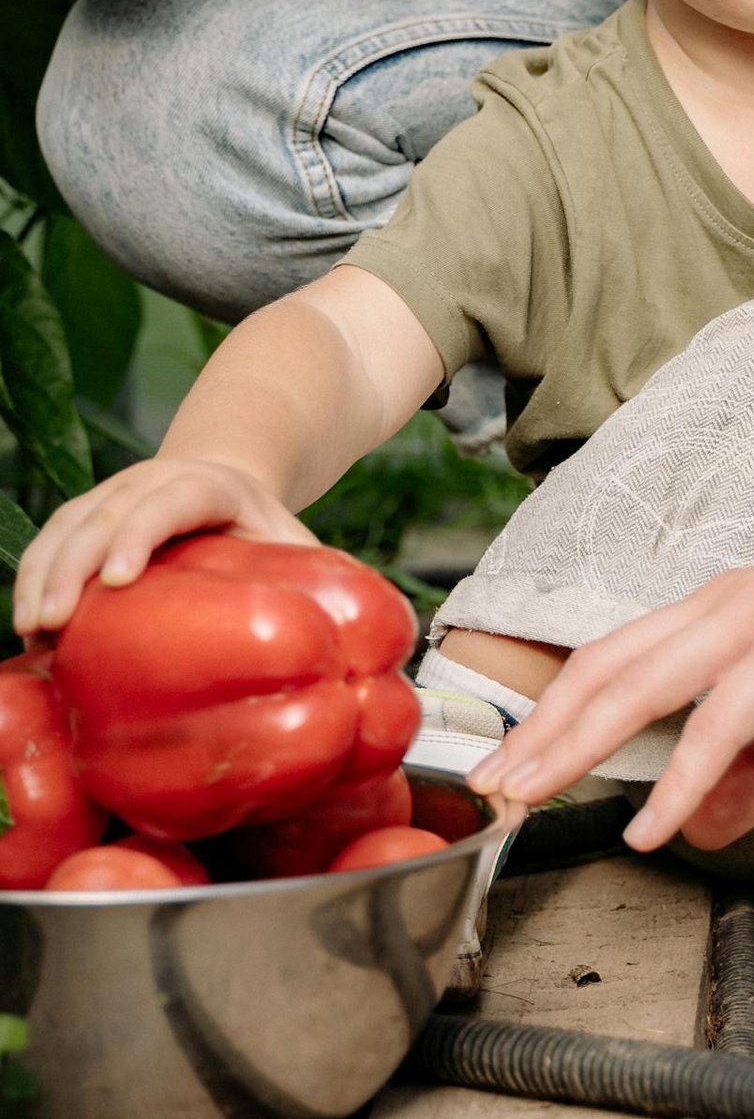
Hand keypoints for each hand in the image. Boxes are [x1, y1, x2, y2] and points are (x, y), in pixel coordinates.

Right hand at [13, 458, 314, 637]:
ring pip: (67, 523)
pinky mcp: (87, 517)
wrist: (226, 479)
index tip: (117, 579)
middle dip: (72, 565)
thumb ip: (317, 581)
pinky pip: (51, 539)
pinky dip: (33, 575)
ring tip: (30, 633)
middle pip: (104, 512)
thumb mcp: (293, 544)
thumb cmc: (261, 527)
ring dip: (41, 573)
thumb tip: (356, 639)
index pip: (168, 500)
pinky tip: (27, 627)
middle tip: (52, 622)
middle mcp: (151, 482)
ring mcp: (113, 495)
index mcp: (209, 485)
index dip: (138, 534)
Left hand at [468, 492, 753, 853]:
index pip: (615, 659)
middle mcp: (721, 606)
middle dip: (540, 730)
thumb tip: (695, 826)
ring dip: (579, 745)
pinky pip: (721, 721)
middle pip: (605, 669)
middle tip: (490, 786)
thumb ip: (753, 770)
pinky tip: (656, 824)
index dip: (557, 711)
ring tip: (533, 797)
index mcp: (720, 613)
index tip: (515, 761)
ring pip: (641, 684)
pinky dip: (680, 776)